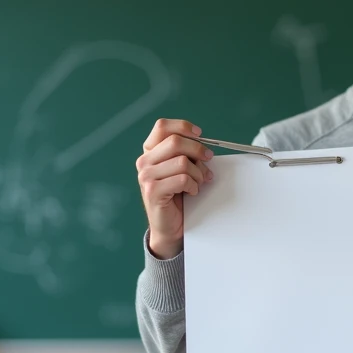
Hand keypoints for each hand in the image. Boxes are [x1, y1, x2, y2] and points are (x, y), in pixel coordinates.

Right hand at [135, 118, 212, 258]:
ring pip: (182, 162)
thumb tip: (204, 146)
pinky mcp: (152, 191)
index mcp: (150, 152)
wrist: (170, 226)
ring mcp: (146, 176)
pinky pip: (182, 179)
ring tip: (198, 182)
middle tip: (208, 160)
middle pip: (176, 142)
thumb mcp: (181, 168)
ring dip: (198, 173)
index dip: (183, 127)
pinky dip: (193, 186)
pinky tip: (191, 192)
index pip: (162, 127)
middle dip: (198, 150)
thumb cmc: (178, 196)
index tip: (199, 134)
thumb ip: (186, 154)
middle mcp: (144, 162)